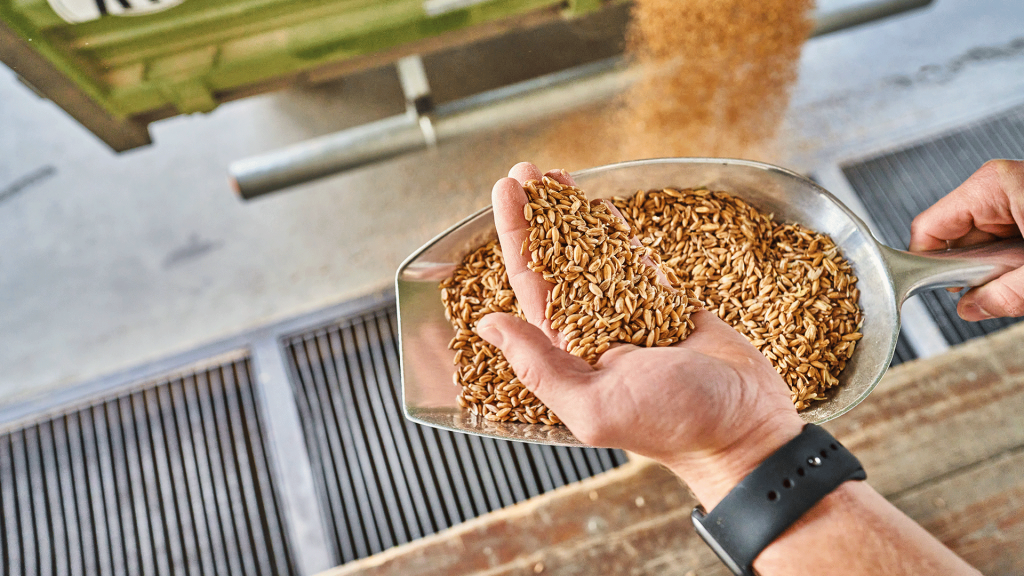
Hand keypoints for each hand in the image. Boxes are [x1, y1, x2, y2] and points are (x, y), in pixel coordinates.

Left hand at [477, 162, 803, 507]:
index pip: (530, 283)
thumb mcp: (594, 403)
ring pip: (591, 253)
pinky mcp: (667, 302)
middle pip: (553, 261)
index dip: (515, 236)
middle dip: (535, 216)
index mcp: (568, 353)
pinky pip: (633, 259)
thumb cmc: (672, 424)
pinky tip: (597, 206)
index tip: (505, 192)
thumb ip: (539, 366)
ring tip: (553, 177)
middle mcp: (592, 329)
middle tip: (523, 172)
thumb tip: (487, 324)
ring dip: (570, 216)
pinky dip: (614, 231)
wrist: (745, 428)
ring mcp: (630, 312)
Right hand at [910, 159, 1023, 320]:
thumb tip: (971, 308)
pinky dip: (1010, 265)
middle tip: (999, 291)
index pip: (928, 228)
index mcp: (991, 186)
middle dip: (971, 274)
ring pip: (980, 247)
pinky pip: (1001, 244)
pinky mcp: (1022, 211)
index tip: (938, 291)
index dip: (925, 264)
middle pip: (954, 241)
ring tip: (1021, 280)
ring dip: (996, 272)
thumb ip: (1008, 292)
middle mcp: (996, 188)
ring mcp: (1010, 199)